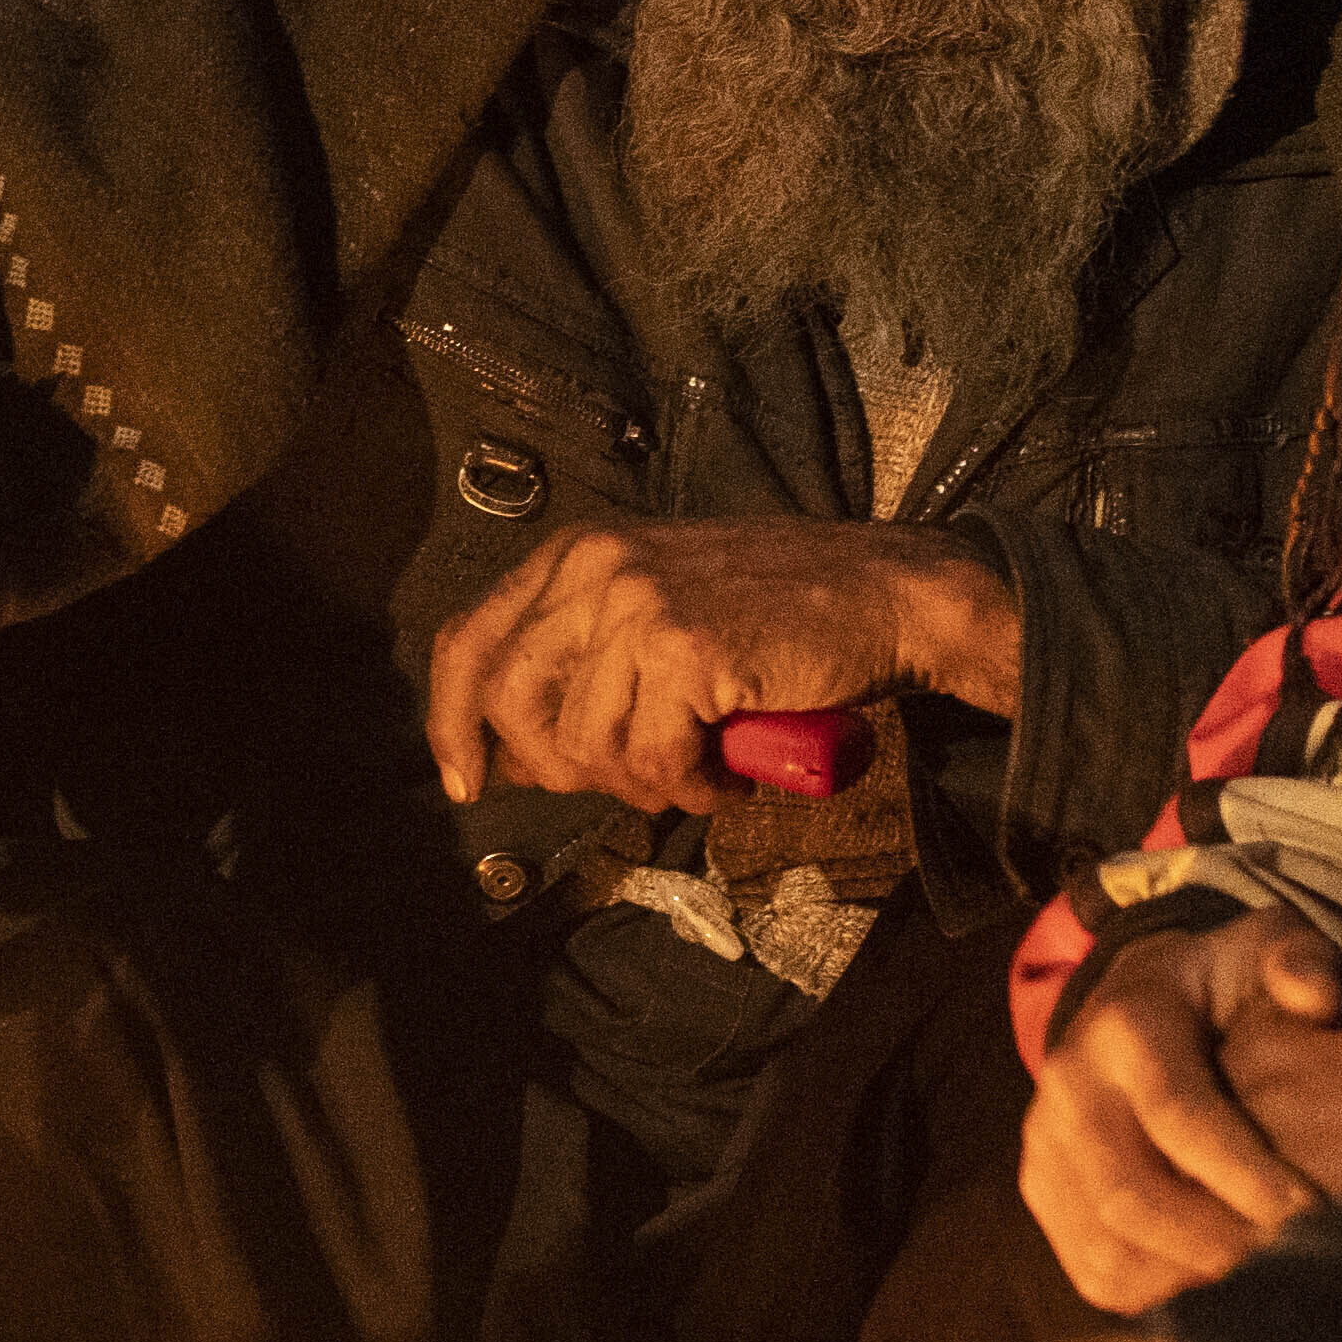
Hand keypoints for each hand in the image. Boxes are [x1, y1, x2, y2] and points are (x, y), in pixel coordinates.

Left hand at [419, 514, 1018, 812]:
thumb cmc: (781, 613)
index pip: (469, 641)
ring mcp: (637, 605)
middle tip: (630, 779)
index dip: (451, 722)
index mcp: (574, 553)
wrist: (889, 594)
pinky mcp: (684, 649)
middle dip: (558, 767)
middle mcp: (592, 568)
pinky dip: (691, 788)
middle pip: (509, 702)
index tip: (466, 783)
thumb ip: (587, 660)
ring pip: (584, 744)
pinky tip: (728, 771)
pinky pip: (652, 762)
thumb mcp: (660, 609)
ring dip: (643, 782)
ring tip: (700, 767)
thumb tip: (516, 754)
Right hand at [1020, 917, 1341, 1309]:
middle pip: (1130, 1192)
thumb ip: (1302, 961)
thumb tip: (1314, 995)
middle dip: (1216, 1237)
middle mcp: (1067, 1083)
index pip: (1177, 1113)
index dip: (1243, 1170)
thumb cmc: (1225, 990)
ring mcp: (1044, 1140)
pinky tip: (1215, 1278)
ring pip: (1105, 1242)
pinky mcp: (1040, 1186)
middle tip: (1292, 1258)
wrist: (1140, 1005)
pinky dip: (1155, 1291)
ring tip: (1260, 1273)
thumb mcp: (1266, 950)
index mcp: (1124, 1024)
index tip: (1310, 1206)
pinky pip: (1089, 1266)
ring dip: (1187, 1273)